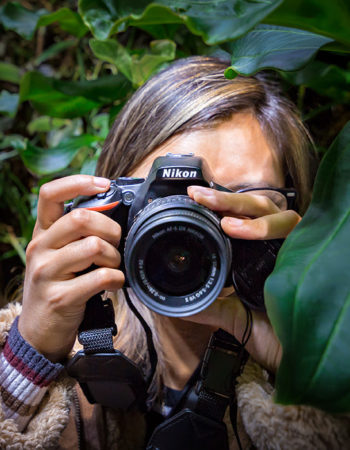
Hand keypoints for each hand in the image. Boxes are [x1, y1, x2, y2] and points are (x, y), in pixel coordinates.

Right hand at [18, 175, 124, 361]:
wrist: (38, 330)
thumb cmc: (57, 286)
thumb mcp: (59, 255)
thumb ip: (77, 234)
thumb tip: (112, 213)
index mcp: (42, 233)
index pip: (50, 194)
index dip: (78, 183)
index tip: (104, 184)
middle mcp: (40, 248)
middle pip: (81, 218)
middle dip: (110, 228)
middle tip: (116, 242)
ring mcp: (47, 273)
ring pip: (94, 246)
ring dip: (114, 257)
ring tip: (113, 266)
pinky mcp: (60, 297)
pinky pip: (100, 277)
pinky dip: (116, 279)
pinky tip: (114, 284)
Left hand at [184, 185, 300, 371]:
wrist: (298, 359)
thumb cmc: (274, 336)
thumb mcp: (234, 317)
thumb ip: (210, 305)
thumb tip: (174, 305)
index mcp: (259, 255)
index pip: (242, 220)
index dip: (221, 206)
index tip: (194, 198)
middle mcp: (278, 247)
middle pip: (257, 209)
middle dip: (226, 200)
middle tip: (198, 196)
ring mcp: (294, 249)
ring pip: (276, 214)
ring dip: (244, 212)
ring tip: (220, 220)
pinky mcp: (307, 255)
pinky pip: (292, 232)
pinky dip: (263, 229)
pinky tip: (237, 230)